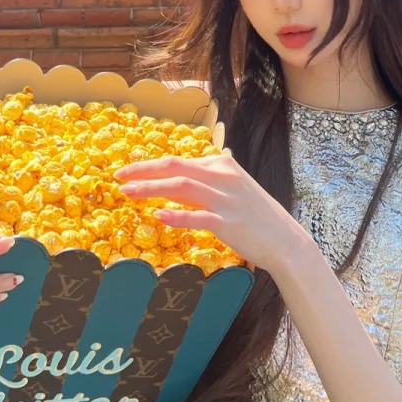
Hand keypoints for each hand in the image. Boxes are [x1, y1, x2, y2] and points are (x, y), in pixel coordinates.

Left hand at [113, 152, 317, 277]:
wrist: (284, 240)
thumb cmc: (257, 216)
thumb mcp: (235, 188)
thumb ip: (213, 178)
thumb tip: (195, 169)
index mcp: (222, 165)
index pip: (178, 160)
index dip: (149, 165)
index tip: (127, 171)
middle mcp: (223, 177)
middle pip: (175, 167)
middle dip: (143, 170)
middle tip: (117, 177)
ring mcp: (225, 200)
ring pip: (181, 187)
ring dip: (151, 189)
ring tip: (127, 194)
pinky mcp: (228, 223)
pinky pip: (198, 217)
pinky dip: (177, 216)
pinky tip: (158, 215)